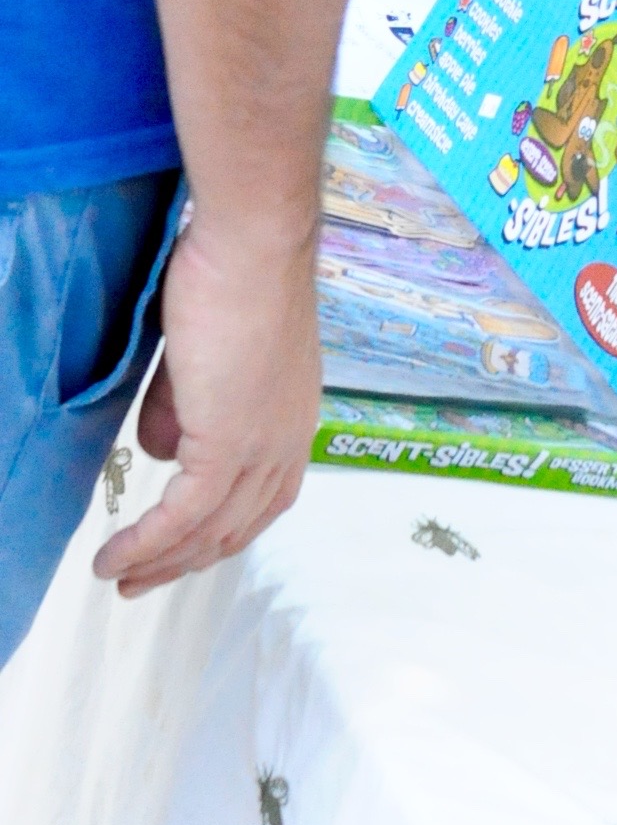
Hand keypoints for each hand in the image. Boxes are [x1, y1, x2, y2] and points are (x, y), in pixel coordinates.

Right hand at [94, 216, 318, 598]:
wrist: (253, 244)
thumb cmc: (232, 275)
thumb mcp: (202, 357)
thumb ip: (184, 409)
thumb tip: (162, 451)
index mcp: (292, 416)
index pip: (263, 497)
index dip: (223, 529)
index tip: (184, 548)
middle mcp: (287, 439)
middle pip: (238, 526)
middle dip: (187, 560)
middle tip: (140, 579)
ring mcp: (262, 444)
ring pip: (209, 530)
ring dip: (161, 562)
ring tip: (117, 576)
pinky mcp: (229, 444)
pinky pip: (183, 514)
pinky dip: (148, 543)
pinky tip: (115, 557)